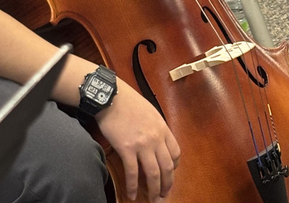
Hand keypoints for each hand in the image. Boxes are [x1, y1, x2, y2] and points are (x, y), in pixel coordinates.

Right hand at [96, 80, 180, 200]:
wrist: (112, 96)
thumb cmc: (129, 101)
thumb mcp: (150, 111)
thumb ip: (156, 127)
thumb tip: (157, 141)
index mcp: (162, 128)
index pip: (176, 152)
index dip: (174, 166)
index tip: (170, 173)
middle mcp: (155, 138)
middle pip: (167, 167)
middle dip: (167, 184)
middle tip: (164, 195)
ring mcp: (142, 144)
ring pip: (153, 173)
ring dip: (154, 190)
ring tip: (153, 199)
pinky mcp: (126, 148)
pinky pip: (132, 172)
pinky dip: (133, 186)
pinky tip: (132, 194)